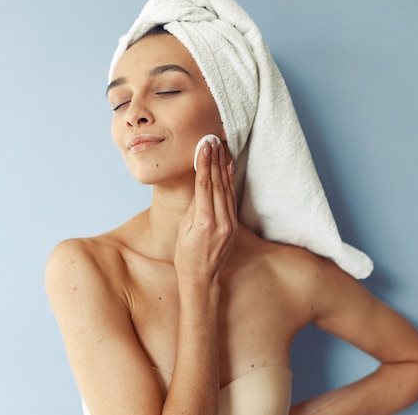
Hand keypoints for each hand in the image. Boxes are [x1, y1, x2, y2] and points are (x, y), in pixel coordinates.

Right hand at [174, 138, 237, 285]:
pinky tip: (227, 167)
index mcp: (204, 222)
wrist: (202, 277)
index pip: (205, 185)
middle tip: (212, 139)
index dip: (204, 163)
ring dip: (223, 166)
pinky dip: (229, 181)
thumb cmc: (185, 254)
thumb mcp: (183, 229)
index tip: (204, 145)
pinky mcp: (234, 226)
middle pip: (218, 183)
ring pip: (226, 189)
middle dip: (214, 160)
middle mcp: (220, 222)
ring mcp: (230, 224)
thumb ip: (194, 206)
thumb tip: (201, 184)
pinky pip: (231, 198)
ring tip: (221, 147)